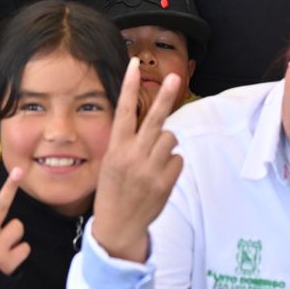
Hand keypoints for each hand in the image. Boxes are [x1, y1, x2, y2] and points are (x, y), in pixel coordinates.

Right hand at [0, 161, 31, 274]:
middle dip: (10, 186)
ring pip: (18, 227)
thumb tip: (2, 215)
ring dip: (14, 237)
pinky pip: (25, 248)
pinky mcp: (9, 262)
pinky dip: (19, 254)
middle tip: (19, 170)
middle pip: (1, 206)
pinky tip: (8, 262)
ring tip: (3, 248)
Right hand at [91, 60, 182, 262]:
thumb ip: (128, 142)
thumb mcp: (111, 162)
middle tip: (175, 76)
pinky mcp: (165, 182)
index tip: (134, 63)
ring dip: (167, 144)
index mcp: (116, 148)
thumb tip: (153, 122)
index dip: (128, 85)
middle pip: (154, 118)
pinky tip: (160, 176)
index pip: (123, 110)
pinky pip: (178, 159)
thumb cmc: (114, 189)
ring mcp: (150, 169)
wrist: (118, 225)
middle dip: (164, 95)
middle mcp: (133, 155)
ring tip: (154, 160)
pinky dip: (173, 164)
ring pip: (171, 137)